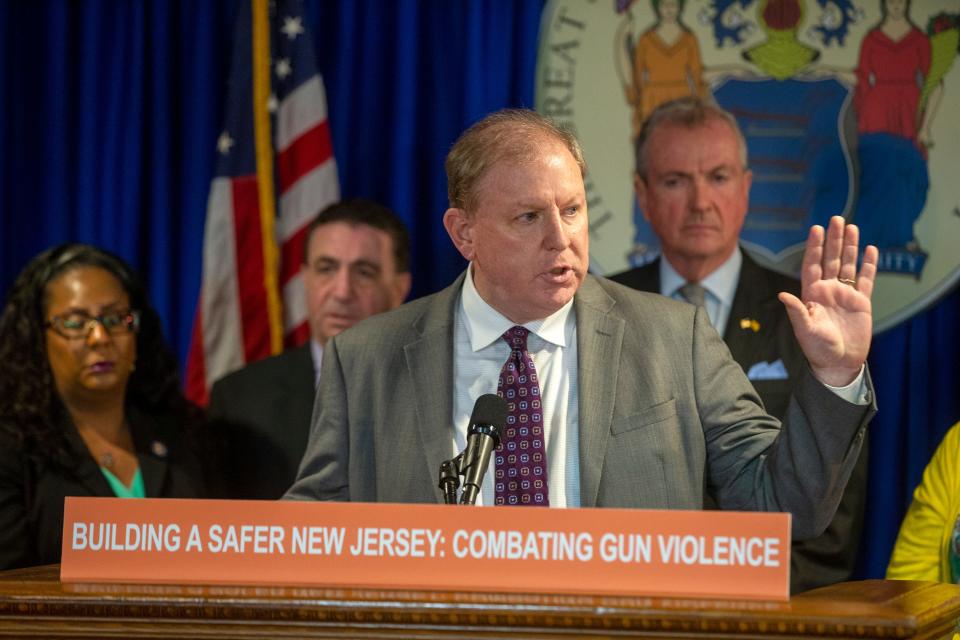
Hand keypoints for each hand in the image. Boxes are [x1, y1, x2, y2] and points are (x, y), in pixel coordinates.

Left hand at [778, 216, 878, 386]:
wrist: (839, 363)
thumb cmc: (818, 348)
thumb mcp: (805, 329)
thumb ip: (797, 311)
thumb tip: (782, 295)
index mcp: (812, 294)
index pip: (812, 265)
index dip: (814, 247)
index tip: (816, 228)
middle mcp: (828, 290)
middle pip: (831, 259)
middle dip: (833, 240)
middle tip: (836, 219)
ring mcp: (845, 295)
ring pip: (848, 265)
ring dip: (850, 247)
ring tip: (853, 227)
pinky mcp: (861, 302)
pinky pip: (865, 279)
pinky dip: (869, 265)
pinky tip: (871, 250)